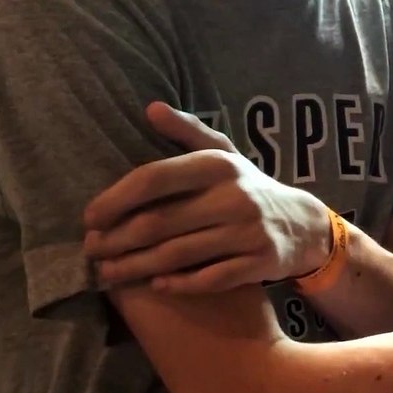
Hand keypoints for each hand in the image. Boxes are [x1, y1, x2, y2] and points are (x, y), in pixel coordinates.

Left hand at [83, 102, 331, 293]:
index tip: (89, 217)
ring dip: (134, 267)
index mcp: (218, 166)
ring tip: (107, 272)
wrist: (302, 223)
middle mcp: (234, 196)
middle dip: (116, 240)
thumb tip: (151, 108)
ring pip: (176, 255)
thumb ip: (187, 131)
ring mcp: (247, 231)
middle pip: (158, 223)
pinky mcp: (258, 262)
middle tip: (92, 250)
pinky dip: (178, 284)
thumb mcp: (224, 154)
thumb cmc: (248, 187)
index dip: (115, 199)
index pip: (154, 179)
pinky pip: (208, 279)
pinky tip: (155, 284)